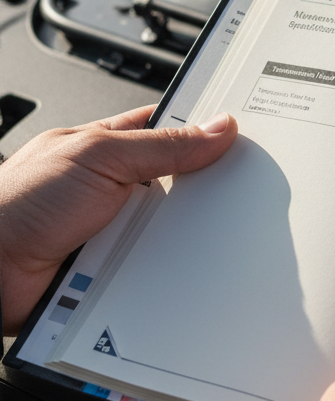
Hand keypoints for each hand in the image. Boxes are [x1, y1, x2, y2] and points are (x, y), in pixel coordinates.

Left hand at [0, 105, 237, 334]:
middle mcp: (117, 189)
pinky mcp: (119, 271)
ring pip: (176, 230)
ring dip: (187, 235)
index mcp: (111, 147)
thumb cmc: (18, 203)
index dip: (207, 132)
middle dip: (206, 190)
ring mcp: (118, 231)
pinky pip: (162, 268)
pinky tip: (181, 269)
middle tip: (236, 191)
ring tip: (200, 232)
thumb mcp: (99, 156)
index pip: (173, 132)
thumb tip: (217, 128)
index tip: (245, 136)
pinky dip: (173, 271)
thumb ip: (162, 143)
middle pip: (182, 185)